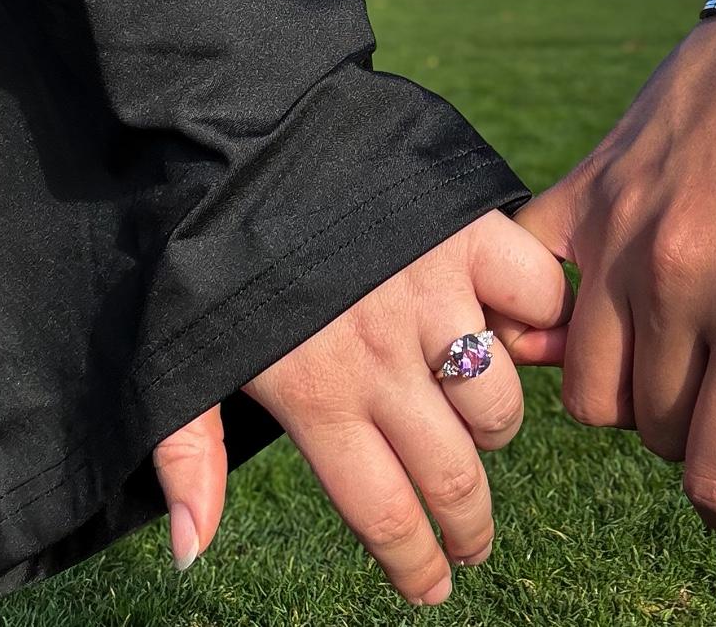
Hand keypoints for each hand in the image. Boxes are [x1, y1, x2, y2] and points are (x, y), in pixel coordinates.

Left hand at [199, 210, 564, 604]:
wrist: (248, 134)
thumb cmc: (211, 250)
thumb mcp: (178, 356)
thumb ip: (189, 455)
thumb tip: (190, 556)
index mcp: (317, 395)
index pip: (384, 514)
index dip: (416, 565)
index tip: (434, 588)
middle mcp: (383, 357)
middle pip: (454, 478)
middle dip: (470, 525)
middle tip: (472, 538)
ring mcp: (434, 294)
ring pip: (499, 403)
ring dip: (492, 423)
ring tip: (474, 417)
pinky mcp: (469, 234)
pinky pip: (535, 298)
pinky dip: (536, 318)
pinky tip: (511, 327)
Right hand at [516, 18, 715, 538]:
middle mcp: (675, 276)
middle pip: (652, 432)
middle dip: (697, 438)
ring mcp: (617, 230)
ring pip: (585, 386)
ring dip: (632, 392)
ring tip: (678, 354)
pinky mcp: (586, 188)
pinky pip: (524, 285)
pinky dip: (545, 316)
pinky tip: (594, 306)